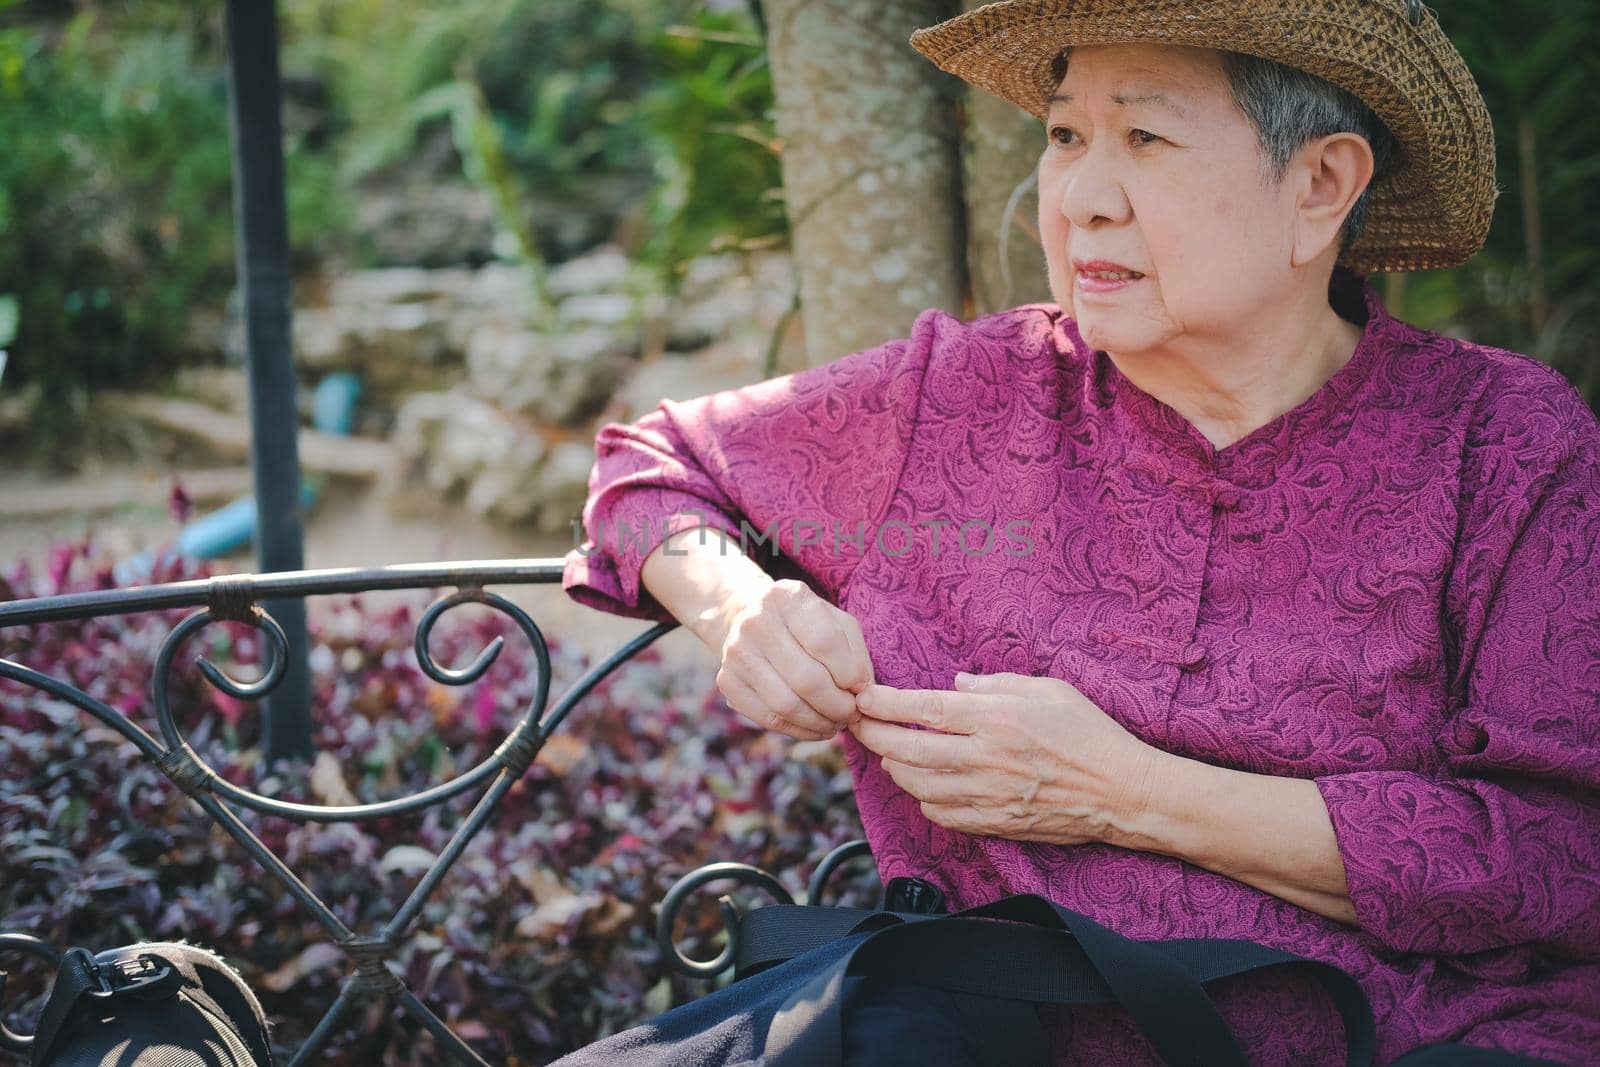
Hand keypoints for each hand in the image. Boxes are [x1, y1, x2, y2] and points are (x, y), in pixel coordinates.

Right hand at [712, 578, 874, 741]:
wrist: (752, 620)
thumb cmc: (806, 624)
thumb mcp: (836, 622)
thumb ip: (855, 653)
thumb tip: (862, 690)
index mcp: (786, 597)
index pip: (824, 642)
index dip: (850, 673)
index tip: (861, 688)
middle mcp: (755, 621)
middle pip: (806, 679)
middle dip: (838, 705)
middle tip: (852, 714)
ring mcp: (736, 652)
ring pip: (786, 704)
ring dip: (819, 722)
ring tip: (837, 723)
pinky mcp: (727, 681)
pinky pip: (768, 718)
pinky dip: (799, 730)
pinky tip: (816, 728)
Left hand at [848, 671, 1163, 845]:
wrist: (1122, 792)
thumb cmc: (1090, 734)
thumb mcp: (1047, 690)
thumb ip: (995, 685)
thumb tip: (954, 685)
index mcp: (997, 719)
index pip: (924, 710)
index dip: (885, 704)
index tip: (862, 697)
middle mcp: (986, 758)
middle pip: (909, 751)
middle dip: (874, 735)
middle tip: (857, 724)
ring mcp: (988, 795)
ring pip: (919, 786)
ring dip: (894, 769)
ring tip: (887, 754)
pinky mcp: (996, 823)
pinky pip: (943, 815)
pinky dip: (923, 801)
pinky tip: (922, 788)